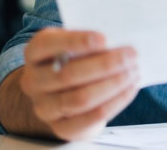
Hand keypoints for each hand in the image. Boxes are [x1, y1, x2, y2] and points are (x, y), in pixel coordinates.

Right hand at [17, 28, 140, 140]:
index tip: (104, 38)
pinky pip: (91, 117)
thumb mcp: (72, 46)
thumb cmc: (71, 62)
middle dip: (104, 65)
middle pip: (68, 74)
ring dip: (112, 84)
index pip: (47, 45)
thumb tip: (118, 41)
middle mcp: (33, 81)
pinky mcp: (62, 127)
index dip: (75, 41)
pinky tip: (129, 89)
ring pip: (80, 98)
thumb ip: (88, 42)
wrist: (59, 96)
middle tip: (130, 55)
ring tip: (133, 72)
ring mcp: (44, 107)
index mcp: (34, 54)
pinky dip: (115, 102)